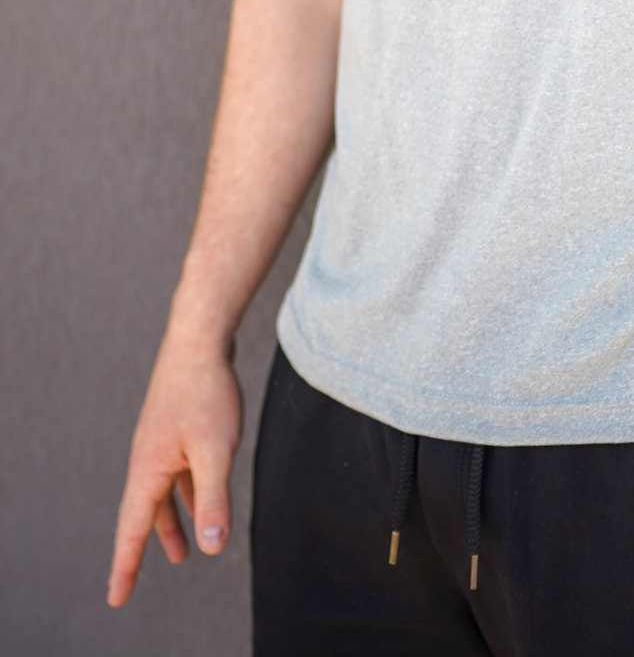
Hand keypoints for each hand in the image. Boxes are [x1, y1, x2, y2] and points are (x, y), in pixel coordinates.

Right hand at [107, 333, 242, 606]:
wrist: (200, 337)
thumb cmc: (207, 392)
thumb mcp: (215, 451)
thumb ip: (213, 499)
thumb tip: (211, 548)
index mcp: (148, 469)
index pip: (132, 529)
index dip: (126, 566)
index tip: (116, 598)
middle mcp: (148, 458)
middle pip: (142, 515)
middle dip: (142, 549)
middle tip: (131, 584)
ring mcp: (161, 442)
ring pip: (163, 494)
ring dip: (171, 522)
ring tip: (181, 552)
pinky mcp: (177, 428)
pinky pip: (178, 472)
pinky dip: (188, 492)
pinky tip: (205, 499)